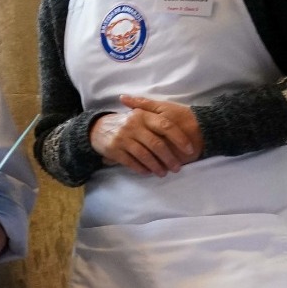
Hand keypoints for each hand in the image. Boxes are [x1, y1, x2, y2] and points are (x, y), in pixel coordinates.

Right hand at [88, 94, 203, 175]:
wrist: (96, 128)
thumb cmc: (125, 123)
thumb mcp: (139, 114)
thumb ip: (155, 115)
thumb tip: (181, 121)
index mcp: (143, 115)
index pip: (166, 126)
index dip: (179, 138)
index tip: (190, 149)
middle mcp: (133, 125)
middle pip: (157, 144)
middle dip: (169, 158)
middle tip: (177, 168)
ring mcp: (123, 138)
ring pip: (145, 155)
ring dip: (157, 166)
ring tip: (164, 173)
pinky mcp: (115, 150)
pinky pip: (132, 162)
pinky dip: (141, 169)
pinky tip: (148, 173)